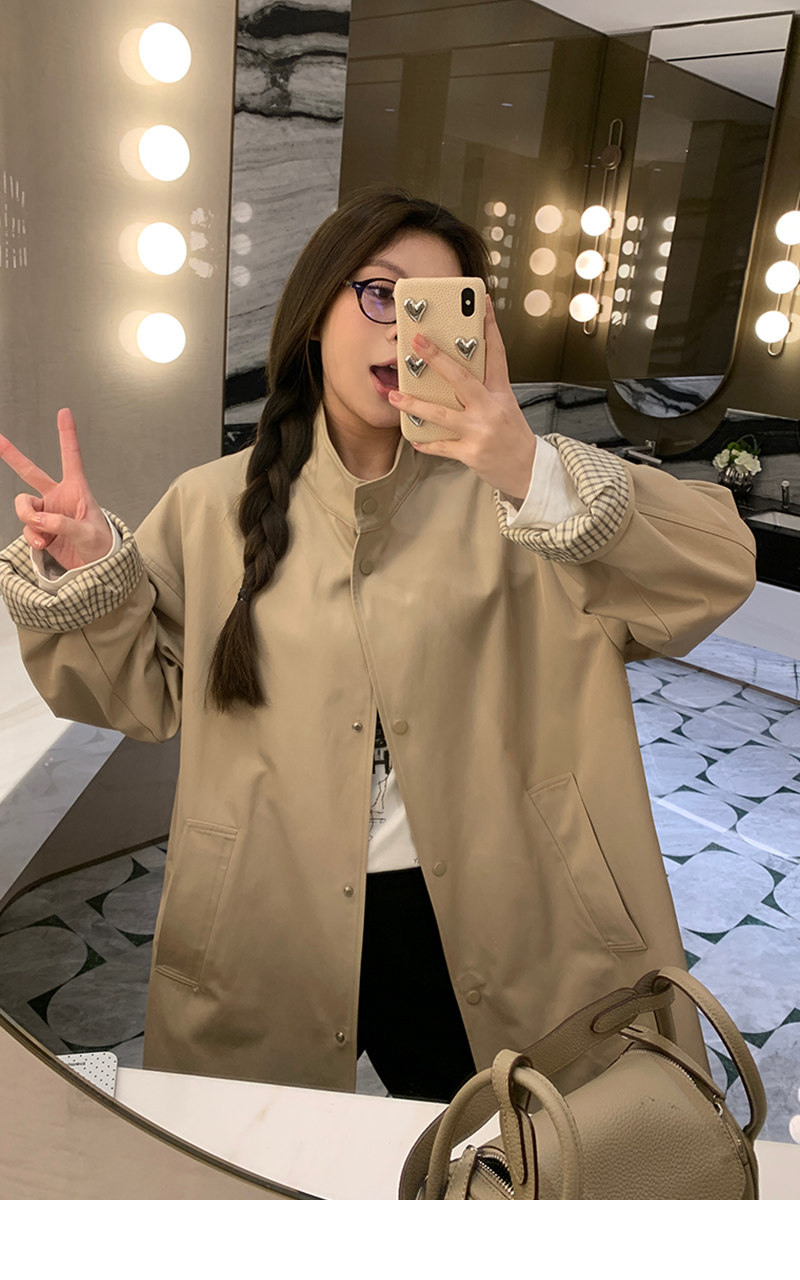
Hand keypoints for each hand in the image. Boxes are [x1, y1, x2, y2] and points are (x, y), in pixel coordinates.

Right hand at [0, 408, 112, 569]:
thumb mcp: (87, 533)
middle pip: (30, 472)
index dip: (67, 435)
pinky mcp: (40, 528)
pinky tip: (44, 545)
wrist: (95, 567)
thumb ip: (63, 524)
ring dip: (29, 520)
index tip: (64, 412)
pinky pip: (27, 528)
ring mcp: (47, 512)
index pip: (71, 457)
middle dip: (12, 456)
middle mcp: (58, 497)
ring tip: (44, 536)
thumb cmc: (101, 545)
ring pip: (23, 507)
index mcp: (76, 490)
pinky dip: (32, 537)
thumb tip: (39, 519)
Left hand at [388, 298, 536, 499]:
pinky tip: (413, 436)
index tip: (481, 303)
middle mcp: (490, 408)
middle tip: (417, 342)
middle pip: (461, 378)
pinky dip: (425, 442)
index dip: (489, 327)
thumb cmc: (513, 436)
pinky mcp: (470, 452)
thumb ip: (484, 387)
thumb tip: (455, 371)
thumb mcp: (506, 405)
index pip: (496, 353)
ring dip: (415, 404)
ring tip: (395, 395)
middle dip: (437, 358)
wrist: (528, 471)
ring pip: (442, 413)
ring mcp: (479, 431)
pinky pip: (441, 445)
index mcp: (501, 392)